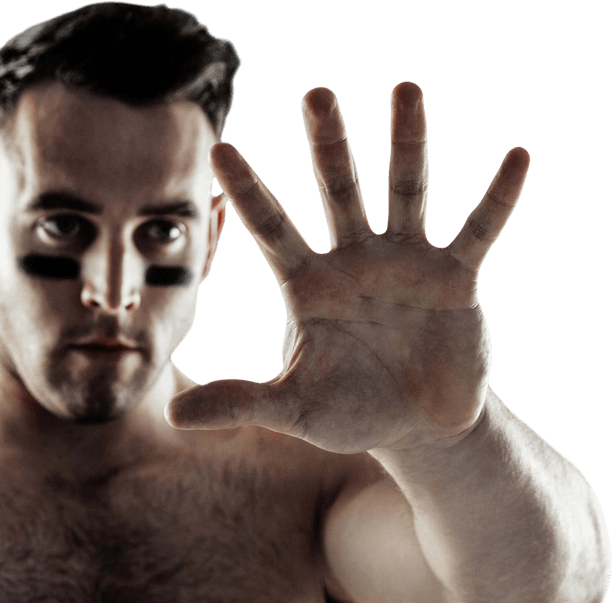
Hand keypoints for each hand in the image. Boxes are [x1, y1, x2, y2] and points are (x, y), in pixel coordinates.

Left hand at [165, 83, 529, 453]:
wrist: (417, 428)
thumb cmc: (350, 413)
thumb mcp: (294, 409)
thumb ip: (240, 402)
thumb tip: (171, 414)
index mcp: (309, 286)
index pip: (271, 229)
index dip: (246, 192)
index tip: (220, 148)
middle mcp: (353, 262)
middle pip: (336, 191)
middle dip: (328, 145)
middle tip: (315, 94)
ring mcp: (405, 263)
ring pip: (404, 190)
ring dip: (406, 143)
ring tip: (405, 88)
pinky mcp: (454, 277)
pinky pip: (478, 229)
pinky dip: (496, 198)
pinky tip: (516, 158)